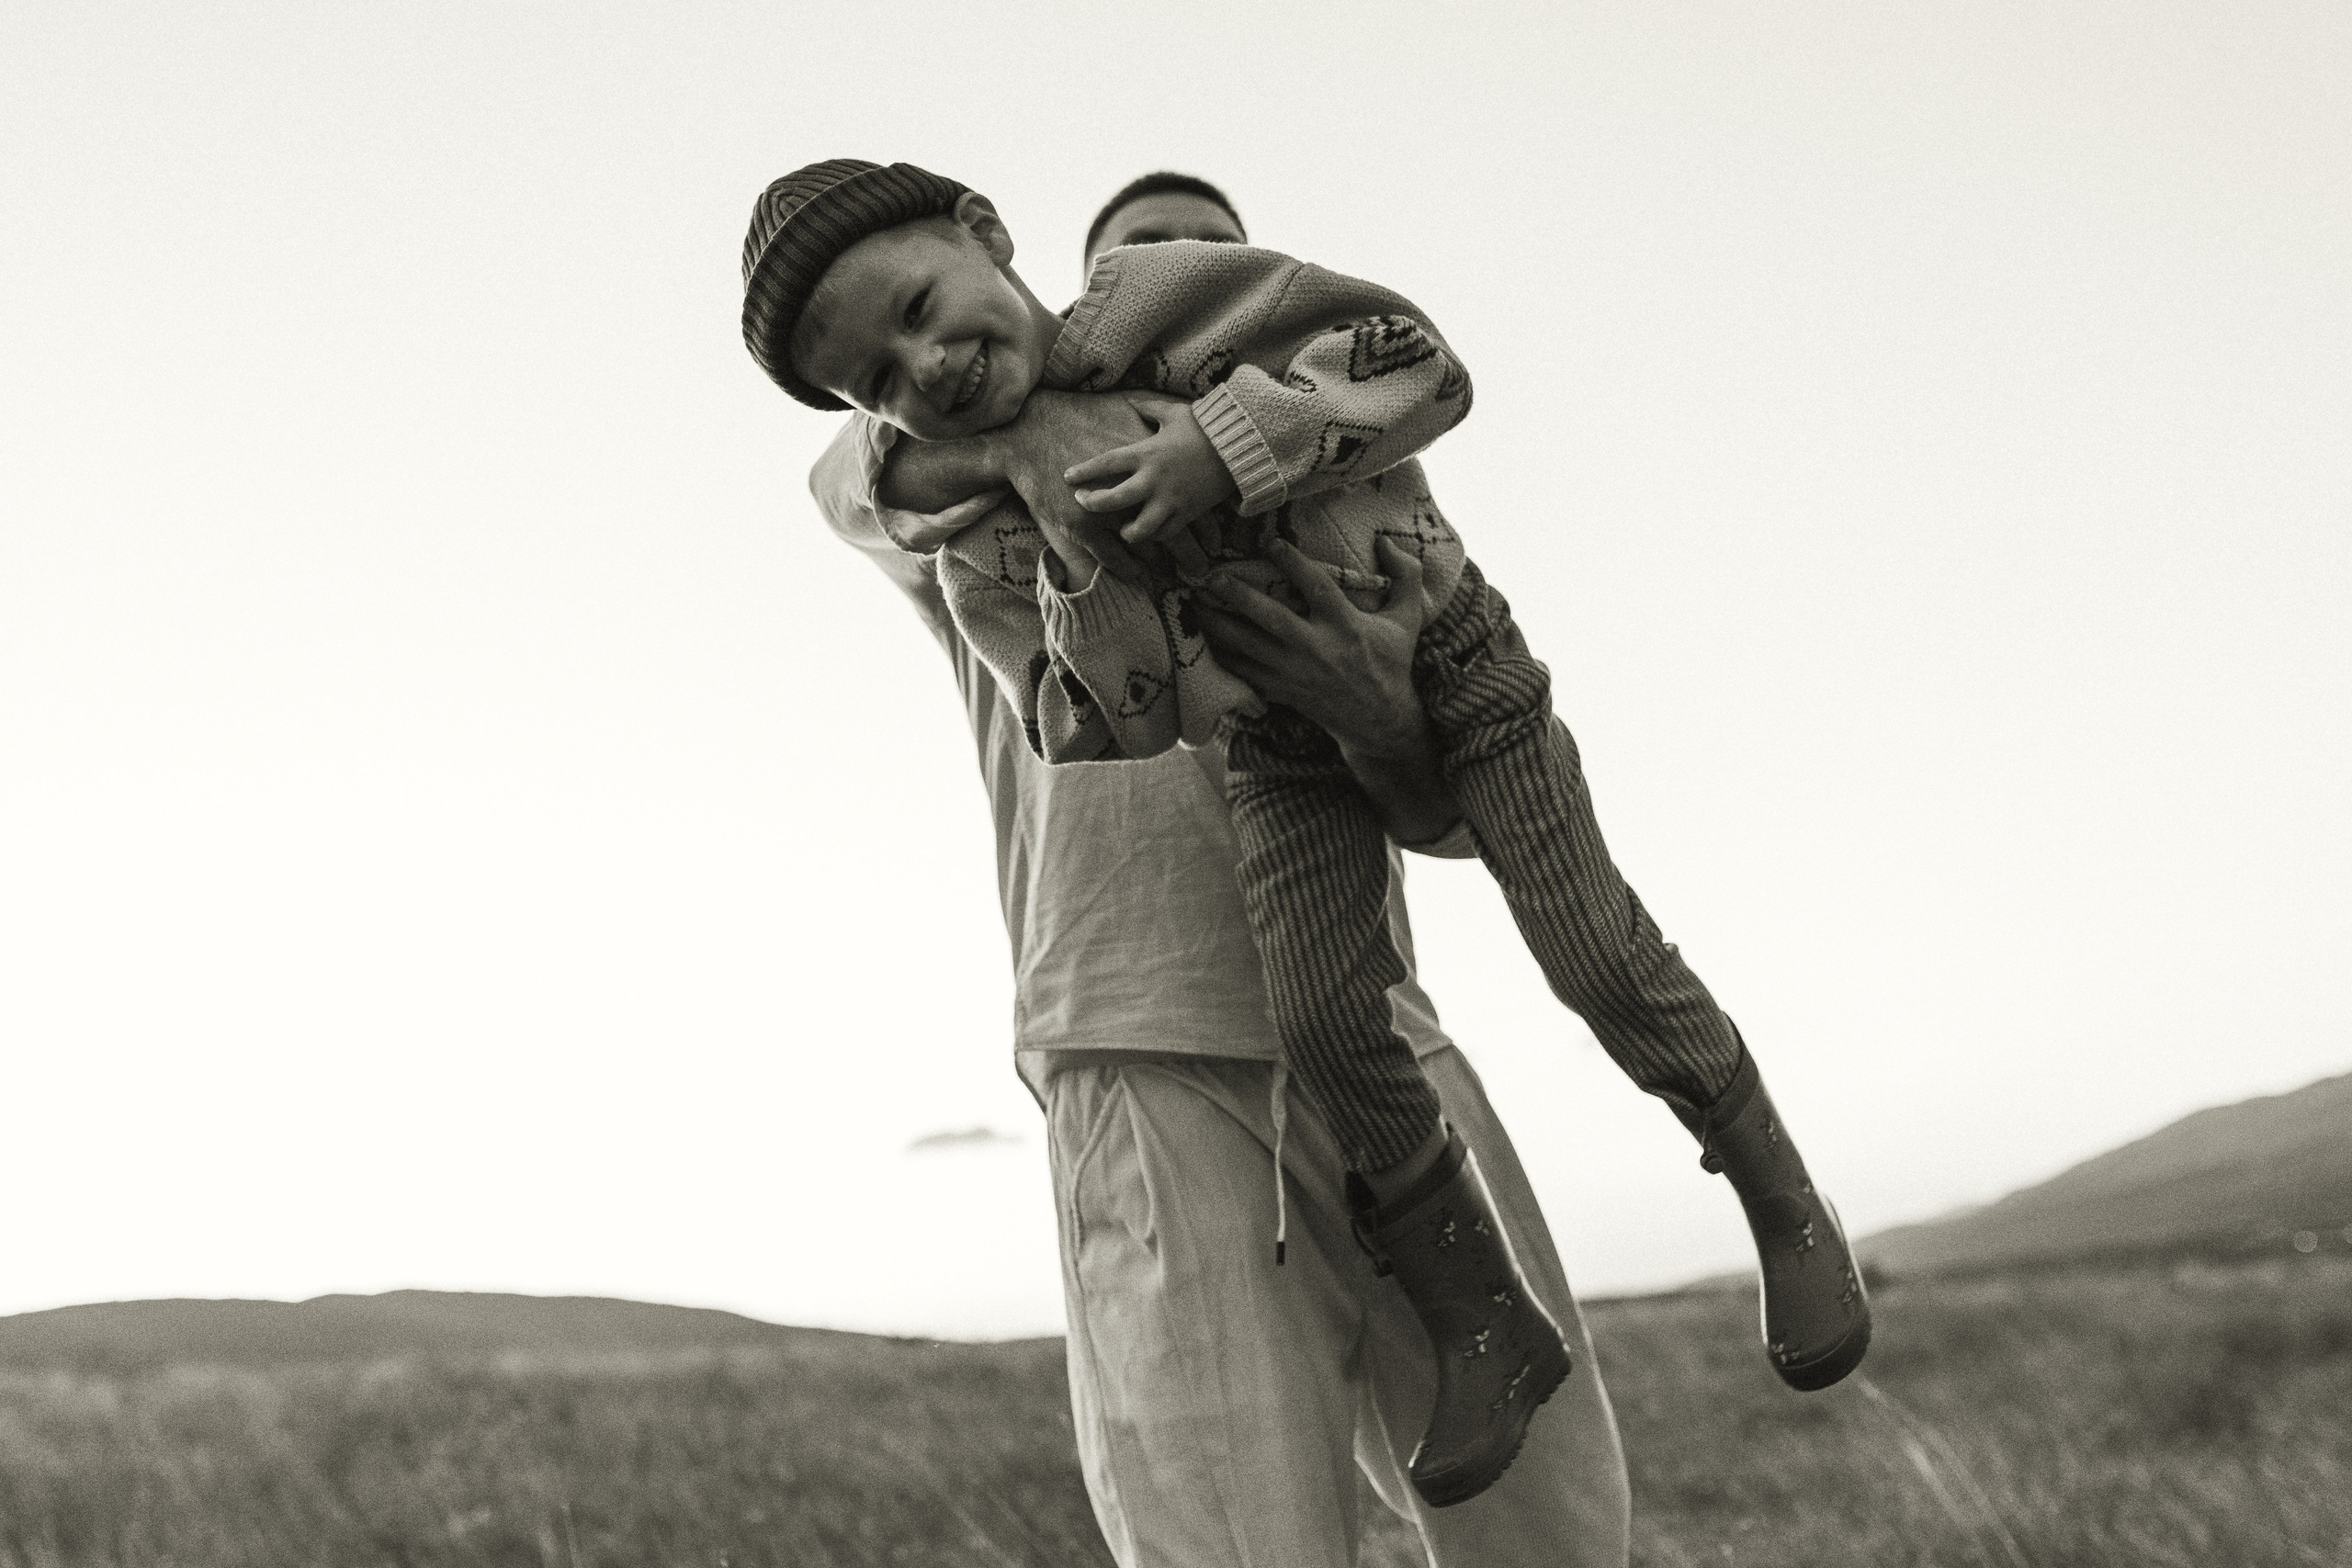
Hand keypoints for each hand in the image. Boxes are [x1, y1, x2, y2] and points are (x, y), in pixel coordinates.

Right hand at [993, 390, 1186, 589]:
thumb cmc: (1077, 418)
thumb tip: (1172, 414)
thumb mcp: (1123, 409)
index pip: (1187, 498)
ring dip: (1158, 563)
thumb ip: (1150, 415)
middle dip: (1191, 553)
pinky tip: (1135, 576)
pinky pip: (1112, 556)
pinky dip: (1127, 569)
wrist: (1031, 430)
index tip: (1215, 538)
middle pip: (1175, 529)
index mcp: (1149, 461)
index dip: (1205, 523)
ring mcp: (1111, 510)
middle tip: (1202, 569)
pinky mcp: (1084, 525)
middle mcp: (1136, 488)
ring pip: (1145, 543)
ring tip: (1170, 574)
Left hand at [1064, 404, 1240, 546]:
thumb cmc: (1205, 427)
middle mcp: (1154, 479)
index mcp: (1147, 453)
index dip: (1084, 471)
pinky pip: (1165, 533)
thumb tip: (1129, 400)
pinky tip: (1149, 532)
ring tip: (1121, 529)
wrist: (1240, 447)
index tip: (1068, 477)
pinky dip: (1155, 536)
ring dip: (1126, 532)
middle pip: (1113, 500)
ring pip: (1139, 528)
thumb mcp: (1174, 413)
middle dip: (1093, 504)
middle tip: (1082, 502)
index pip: (1106, 463)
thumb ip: (1147, 409)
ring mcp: (1171, 500)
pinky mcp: (1188, 513)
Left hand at [1194, 536, 1430, 754]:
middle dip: (1238, 596)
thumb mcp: (1408, 618)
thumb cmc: (1391, 662)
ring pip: (1249, 647)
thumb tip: (1386, 540)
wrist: (1379, 720)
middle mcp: (1317, 649)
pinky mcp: (1282, 691)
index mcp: (1346, 626)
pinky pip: (1244, 672)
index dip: (1291, 562)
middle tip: (1210, 576)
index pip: (1315, 587)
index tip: (1269, 541)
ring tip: (1194, 603)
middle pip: (1270, 618)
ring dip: (1218, 625)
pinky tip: (1202, 638)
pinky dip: (1222, 656)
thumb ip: (1405, 576)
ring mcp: (1295, 673)